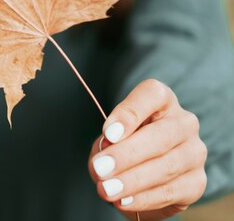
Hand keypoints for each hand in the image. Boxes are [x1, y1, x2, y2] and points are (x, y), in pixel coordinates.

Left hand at [88, 79, 206, 219]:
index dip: (129, 113)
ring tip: (107, 189)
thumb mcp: (111, 135)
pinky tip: (124, 201)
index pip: (152, 95)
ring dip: (133, 180)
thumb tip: (106, 151)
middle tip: (100, 168)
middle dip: (126, 154)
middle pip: (160, 135)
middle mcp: (184, 122)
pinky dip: (144, 198)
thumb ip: (108, 140)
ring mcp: (194, 152)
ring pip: (166, 166)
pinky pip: (171, 191)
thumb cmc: (124, 142)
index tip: (108, 133)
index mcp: (162, 99)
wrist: (144, 171)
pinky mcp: (196, 182)